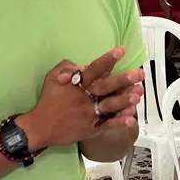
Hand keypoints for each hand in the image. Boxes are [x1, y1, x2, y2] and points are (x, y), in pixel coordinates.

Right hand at [21, 47, 144, 148]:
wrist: (40, 127)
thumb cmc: (48, 100)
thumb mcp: (52, 77)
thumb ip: (67, 67)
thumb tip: (83, 66)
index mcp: (77, 83)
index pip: (94, 68)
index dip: (107, 59)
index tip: (120, 51)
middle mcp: (85, 97)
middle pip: (106, 86)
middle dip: (123, 79)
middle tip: (138, 74)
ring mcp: (89, 113)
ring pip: (110, 105)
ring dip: (124, 100)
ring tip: (138, 95)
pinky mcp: (91, 128)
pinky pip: (108, 124)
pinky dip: (119, 122)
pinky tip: (131, 118)